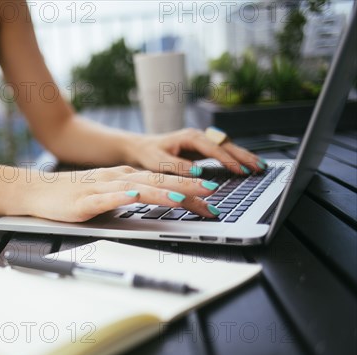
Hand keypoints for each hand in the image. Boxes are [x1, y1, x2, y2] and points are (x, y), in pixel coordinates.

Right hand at [24, 166, 223, 221]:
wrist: (36, 190)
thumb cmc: (71, 194)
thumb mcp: (106, 192)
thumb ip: (128, 195)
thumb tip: (150, 203)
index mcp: (123, 177)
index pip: (162, 181)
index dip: (188, 187)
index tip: (211, 197)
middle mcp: (116, 178)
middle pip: (157, 181)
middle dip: (186, 187)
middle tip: (213, 193)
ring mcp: (100, 188)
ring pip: (136, 188)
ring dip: (162, 192)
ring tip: (184, 196)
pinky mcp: (84, 201)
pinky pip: (105, 198)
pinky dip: (121, 197)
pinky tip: (133, 197)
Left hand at [128, 128, 267, 175]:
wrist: (140, 147)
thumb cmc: (149, 154)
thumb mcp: (160, 162)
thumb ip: (179, 166)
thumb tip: (198, 171)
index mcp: (189, 137)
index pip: (214, 148)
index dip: (228, 159)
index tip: (241, 170)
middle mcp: (198, 136)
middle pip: (226, 144)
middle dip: (244, 156)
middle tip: (260, 167)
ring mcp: (201, 141)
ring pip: (227, 146)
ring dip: (243, 156)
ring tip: (260, 166)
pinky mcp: (201, 148)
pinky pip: (222, 151)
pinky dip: (235, 157)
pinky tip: (245, 165)